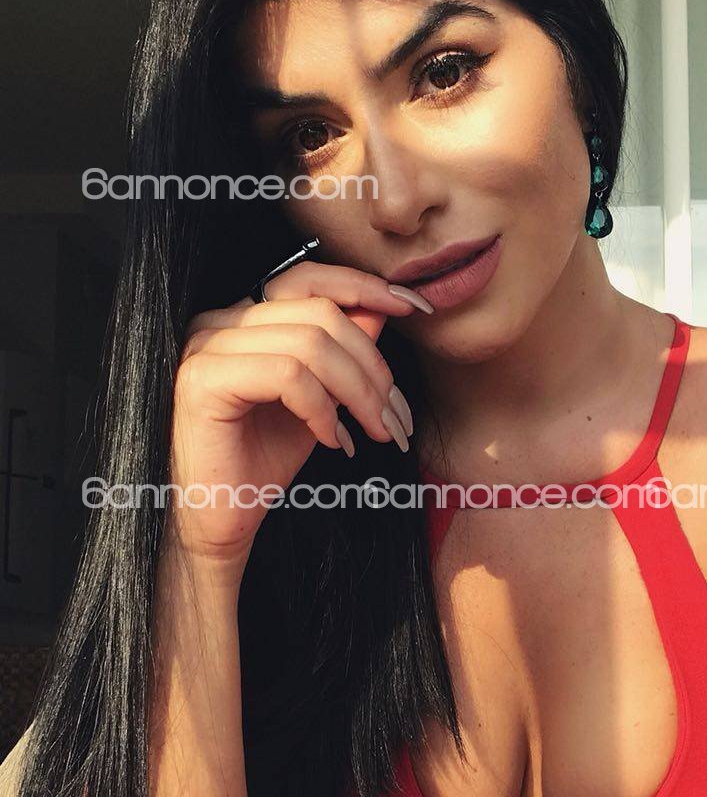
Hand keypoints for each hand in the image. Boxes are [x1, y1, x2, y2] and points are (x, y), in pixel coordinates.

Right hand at [166, 259, 427, 570]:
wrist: (224, 517)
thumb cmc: (265, 460)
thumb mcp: (322, 398)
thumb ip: (343, 352)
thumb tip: (382, 309)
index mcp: (243, 317)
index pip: (309, 279)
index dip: (364, 287)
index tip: (414, 310)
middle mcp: (218, 321)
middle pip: (320, 314)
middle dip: (371, 365)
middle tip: (392, 415)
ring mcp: (205, 347)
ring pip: (309, 344)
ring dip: (356, 392)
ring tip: (371, 431)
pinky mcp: (202, 381)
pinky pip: (287, 376)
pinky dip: (322, 410)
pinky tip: (333, 441)